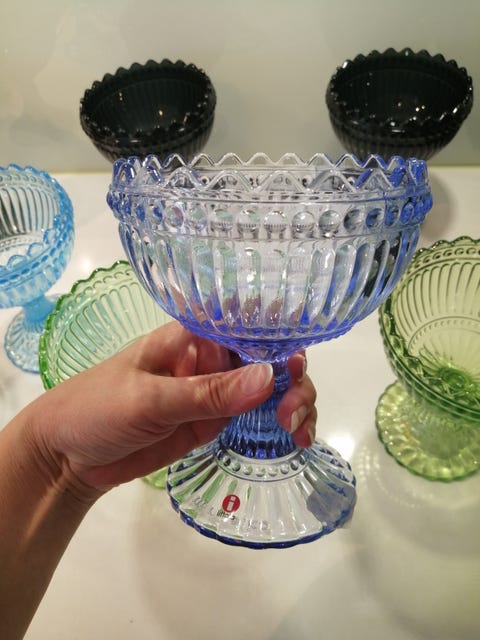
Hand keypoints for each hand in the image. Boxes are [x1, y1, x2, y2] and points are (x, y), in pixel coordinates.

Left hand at [27, 322, 316, 494]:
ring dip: (295, 400)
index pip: (247, 321)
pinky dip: (282, 423)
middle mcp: (212, 358)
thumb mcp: (149, 399)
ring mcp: (216, 391)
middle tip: (291, 411)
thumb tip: (269, 376)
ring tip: (297, 428)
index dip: (280, 333)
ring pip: (270, 386)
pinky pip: (256, 417)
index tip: (297, 361)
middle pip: (268, 355)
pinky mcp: (215, 421)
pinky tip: (297, 437)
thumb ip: (207, 392)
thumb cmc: (96, 408)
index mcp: (194, 335)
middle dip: (292, 376)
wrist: (68, 456)